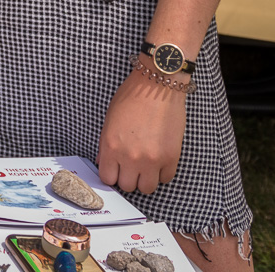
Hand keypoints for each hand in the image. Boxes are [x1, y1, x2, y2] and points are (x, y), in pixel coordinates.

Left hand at [96, 61, 187, 194]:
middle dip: (128, 177)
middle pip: (127, 186)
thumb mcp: (110, 119)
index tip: (116, 169)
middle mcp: (130, 157)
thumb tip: (103, 162)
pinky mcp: (171, 158)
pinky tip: (159, 159)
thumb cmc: (132, 97)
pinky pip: (165, 178)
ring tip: (146, 165)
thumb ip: (105, 144)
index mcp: (111, 146)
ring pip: (147, 188)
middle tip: (131, 165)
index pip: (107, 178)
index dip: (112, 174)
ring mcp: (152, 160)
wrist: (158, 85)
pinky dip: (162, 172)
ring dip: (145, 178)